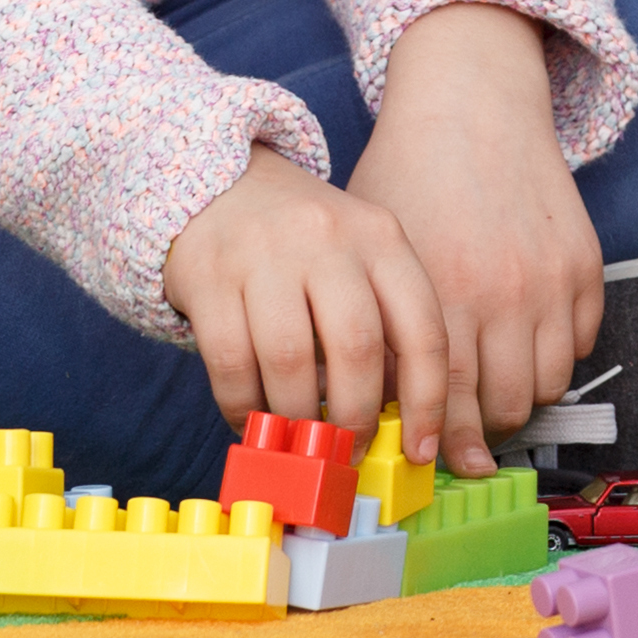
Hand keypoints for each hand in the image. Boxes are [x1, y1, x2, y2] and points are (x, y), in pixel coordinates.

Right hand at [160, 148, 452, 461]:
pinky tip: (251, 420)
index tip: (421, 450)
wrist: (221, 185)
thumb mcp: (361, 259)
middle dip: (357, 416)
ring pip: (289, 359)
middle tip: (349, 451)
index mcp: (383, 238)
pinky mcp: (209, 276)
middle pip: (357, 347)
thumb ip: (385, 321)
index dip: (428, 399)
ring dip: (296, 416)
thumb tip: (403, 417)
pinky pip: (230, 361)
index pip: (424, 327)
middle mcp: (330, 241)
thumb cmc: (306, 243)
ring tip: (300, 438)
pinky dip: (242, 406)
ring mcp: (266, 255)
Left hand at [350, 4, 601, 475]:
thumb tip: (375, 405)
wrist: (472, 103)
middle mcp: (502, 293)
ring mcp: (550, 279)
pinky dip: (556, 354)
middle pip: (505, 405)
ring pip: (548, 383)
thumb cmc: (410, 176)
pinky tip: (526, 341)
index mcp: (440, 293)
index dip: (443, 441)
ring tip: (494, 391)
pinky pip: (579, 342)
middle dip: (483, 429)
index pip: (446, 400)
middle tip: (464, 430)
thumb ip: (378, 326)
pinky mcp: (585, 263)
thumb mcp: (377, 254)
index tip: (435, 460)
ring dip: (521, 398)